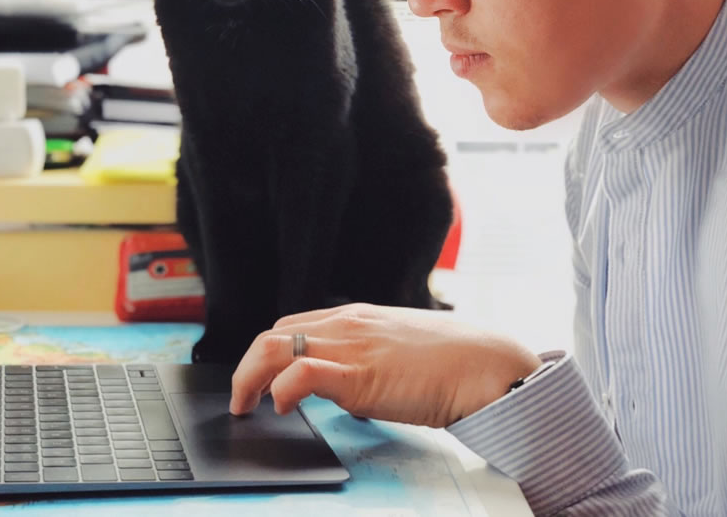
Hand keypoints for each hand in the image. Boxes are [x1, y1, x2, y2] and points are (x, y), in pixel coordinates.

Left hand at [228, 302, 541, 427]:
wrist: (485, 364)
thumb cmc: (452, 363)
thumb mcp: (400, 353)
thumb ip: (371, 364)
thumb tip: (352, 396)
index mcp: (356, 318)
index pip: (291, 326)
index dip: (267, 354)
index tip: (257, 380)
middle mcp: (346, 325)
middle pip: (273, 334)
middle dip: (247, 366)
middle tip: (241, 399)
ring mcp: (351, 347)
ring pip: (275, 347)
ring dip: (249, 377)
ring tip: (246, 406)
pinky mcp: (359, 375)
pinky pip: (301, 374)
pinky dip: (281, 390)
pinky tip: (282, 409)